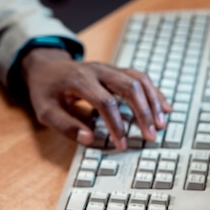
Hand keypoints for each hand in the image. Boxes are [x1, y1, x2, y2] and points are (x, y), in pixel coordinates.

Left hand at [21, 48, 170, 150]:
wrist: (46, 66)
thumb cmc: (46, 90)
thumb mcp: (45, 111)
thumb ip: (65, 126)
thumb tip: (89, 140)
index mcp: (80, 80)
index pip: (105, 103)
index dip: (116, 125)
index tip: (121, 144)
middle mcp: (99, 70)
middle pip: (129, 87)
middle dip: (143, 113)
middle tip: (150, 135)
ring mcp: (109, 68)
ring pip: (138, 80)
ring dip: (153, 102)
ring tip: (161, 123)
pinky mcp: (116, 71)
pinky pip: (140, 78)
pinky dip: (153, 92)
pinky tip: (164, 107)